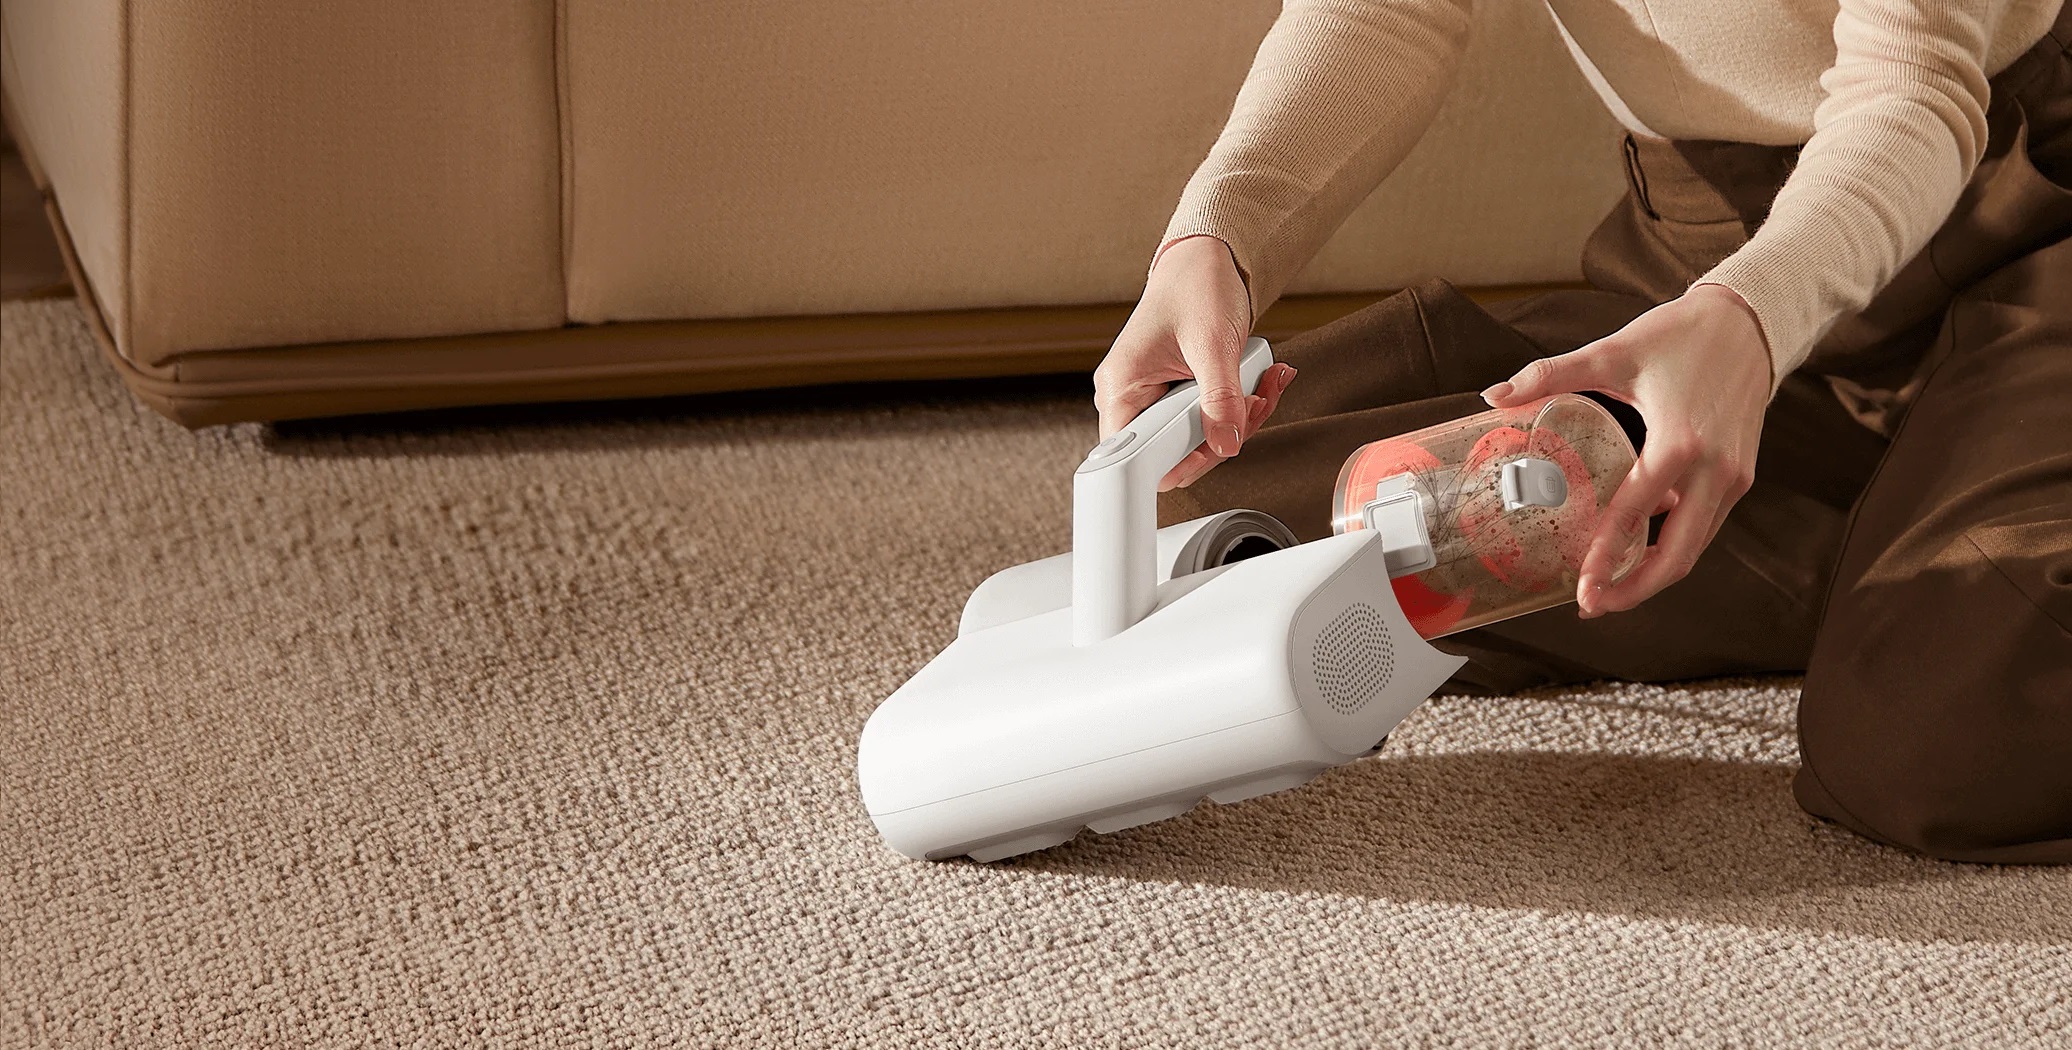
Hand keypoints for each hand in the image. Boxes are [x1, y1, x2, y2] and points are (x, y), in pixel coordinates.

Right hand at [1094, 235, 1297, 490]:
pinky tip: (1261, 382)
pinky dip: (1241, 408)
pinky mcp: (1178, 397)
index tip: (1216, 449)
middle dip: (1224, 435)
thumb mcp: (1212, 344)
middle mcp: (1131, 397)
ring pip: (1197, 441)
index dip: (1177, 462)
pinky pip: (1209, 422)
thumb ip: (1220, 399)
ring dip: (1241, 420)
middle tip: (1253, 404)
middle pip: (1172, 455)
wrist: (1207, 259)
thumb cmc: (1196, 286)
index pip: (1134, 456)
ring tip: (1264, 385)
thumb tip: (1227, 445)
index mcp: (1121, 387)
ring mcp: (1155, 399)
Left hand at [1481, 283, 1772, 617]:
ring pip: (1694, 548)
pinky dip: (1672, 546)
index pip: (1636, 513)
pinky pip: (1703, 526)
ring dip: (1653, 575)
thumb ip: (1551, 375)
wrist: (1751, 323)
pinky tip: (1635, 549)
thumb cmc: (1683, 336)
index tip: (1583, 587)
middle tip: (1590, 605)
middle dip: (1634, 590)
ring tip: (1607, 590)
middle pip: (1679, 556)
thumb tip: (1494, 394)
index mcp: (1681, 442)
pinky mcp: (1740, 477)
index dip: (1608, 556)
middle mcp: (1716, 469)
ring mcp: (1734, 477)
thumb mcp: (1614, 352)